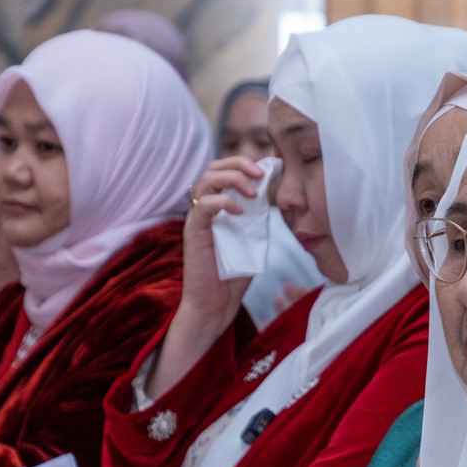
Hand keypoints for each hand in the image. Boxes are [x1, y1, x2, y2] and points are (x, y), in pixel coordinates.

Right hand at [181, 156, 263, 322]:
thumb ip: (257, 218)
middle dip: (239, 163)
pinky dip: (225, 202)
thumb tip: (272, 195)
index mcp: (218, 206)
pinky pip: (205, 204)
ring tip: (253, 191)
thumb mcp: (252, 239)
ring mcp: (197, 217)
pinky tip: (241, 212)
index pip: (225, 171)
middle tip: (260, 173)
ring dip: (233, 178)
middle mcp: (205, 207)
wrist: (216, 303)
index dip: (244, 164)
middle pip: (214, 167)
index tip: (268, 170)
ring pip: (207, 179)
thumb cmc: (233, 275)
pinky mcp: (194, 230)